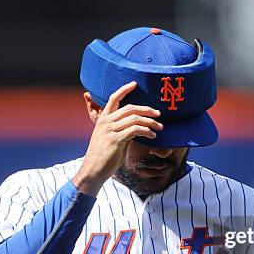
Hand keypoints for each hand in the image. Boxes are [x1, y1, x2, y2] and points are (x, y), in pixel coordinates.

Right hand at [72, 81, 162, 196]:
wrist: (93, 170)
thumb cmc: (104, 157)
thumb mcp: (112, 139)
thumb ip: (122, 131)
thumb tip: (137, 128)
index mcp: (103, 119)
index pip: (114, 99)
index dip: (124, 89)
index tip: (134, 84)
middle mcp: (106, 122)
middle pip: (130, 108)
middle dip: (147, 110)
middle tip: (158, 114)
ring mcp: (109, 130)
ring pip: (135, 119)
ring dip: (150, 122)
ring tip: (159, 127)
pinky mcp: (115, 139)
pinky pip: (135, 130)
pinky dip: (147, 131)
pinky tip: (153, 136)